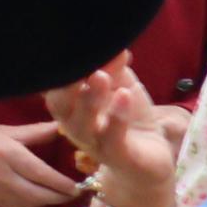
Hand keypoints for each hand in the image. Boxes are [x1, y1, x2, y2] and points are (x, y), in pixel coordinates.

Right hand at [0, 117, 82, 206]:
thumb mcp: (3, 131)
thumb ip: (34, 133)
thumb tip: (61, 127)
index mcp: (8, 155)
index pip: (43, 175)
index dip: (63, 184)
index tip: (78, 187)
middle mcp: (2, 175)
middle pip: (38, 194)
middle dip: (58, 197)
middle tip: (74, 194)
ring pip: (26, 203)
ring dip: (45, 202)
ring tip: (59, 196)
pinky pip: (13, 206)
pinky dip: (29, 203)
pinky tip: (37, 197)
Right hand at [37, 62, 175, 206]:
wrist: (151, 159)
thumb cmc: (128, 118)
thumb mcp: (123, 87)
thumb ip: (115, 68)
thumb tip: (117, 47)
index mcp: (71, 108)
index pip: (56, 88)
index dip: (62, 71)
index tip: (74, 48)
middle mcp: (76, 126)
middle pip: (61, 107)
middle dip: (68, 85)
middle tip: (83, 65)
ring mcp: (95, 143)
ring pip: (83, 125)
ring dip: (91, 98)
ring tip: (101, 76)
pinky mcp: (119, 156)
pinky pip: (113, 139)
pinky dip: (118, 117)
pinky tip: (125, 95)